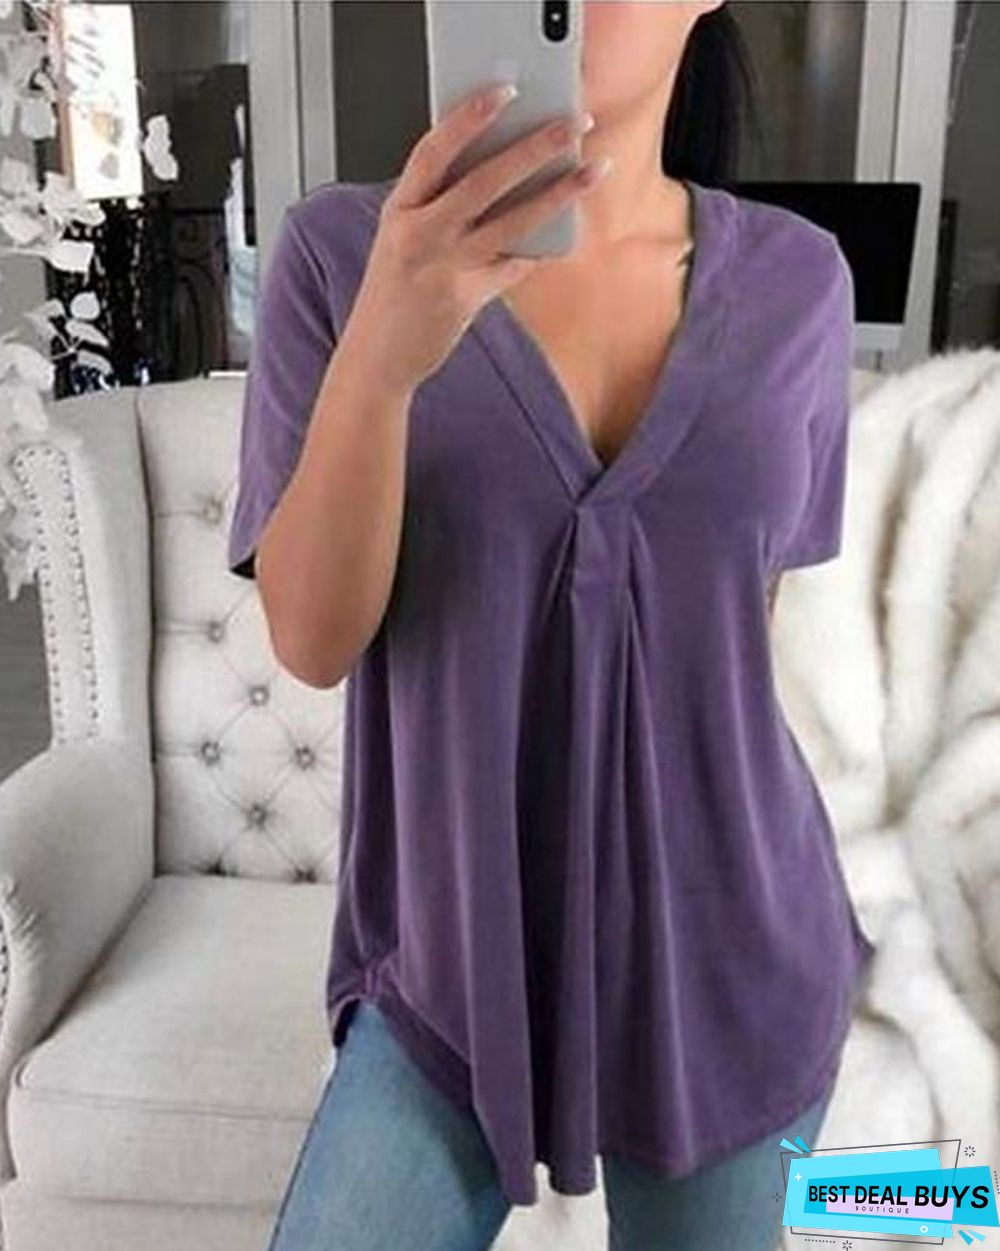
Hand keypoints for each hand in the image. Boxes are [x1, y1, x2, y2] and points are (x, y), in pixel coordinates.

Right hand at [343, 82, 609, 394]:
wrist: (377, 355)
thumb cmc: (392, 293)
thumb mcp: (400, 238)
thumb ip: (436, 205)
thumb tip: (499, 169)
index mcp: (398, 210)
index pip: (433, 151)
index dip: (469, 118)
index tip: (506, 91)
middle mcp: (418, 235)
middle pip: (484, 180)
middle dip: (534, 147)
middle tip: (574, 124)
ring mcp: (443, 268)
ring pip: (512, 221)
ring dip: (558, 193)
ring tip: (592, 171)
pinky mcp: (466, 298)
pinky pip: (514, 265)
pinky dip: (538, 249)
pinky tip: (561, 233)